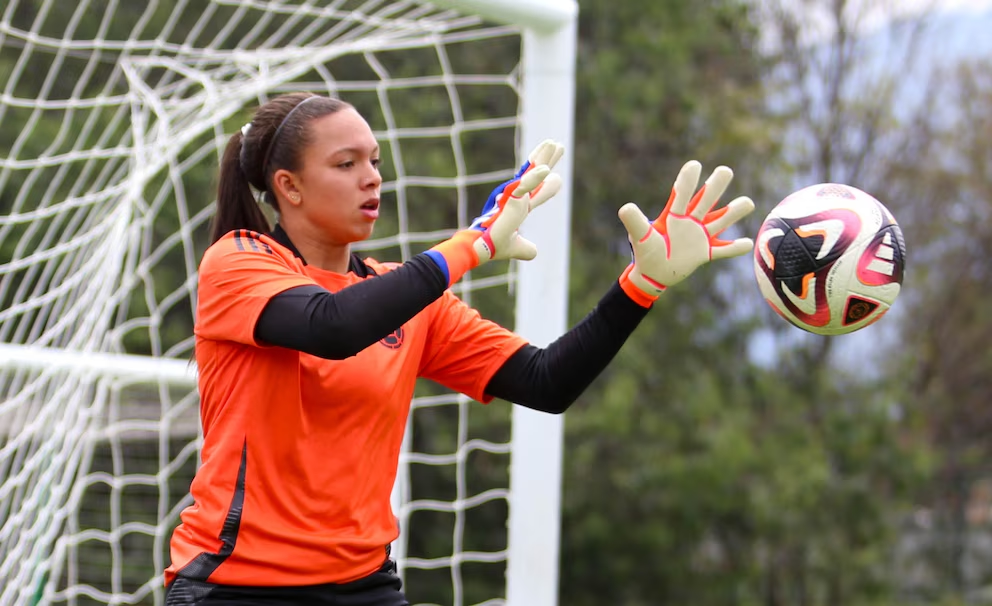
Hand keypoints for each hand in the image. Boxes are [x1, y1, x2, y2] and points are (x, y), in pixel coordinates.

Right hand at [427, 140, 564, 285]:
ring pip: (532, 173)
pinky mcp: (510, 199)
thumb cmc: (493, 244)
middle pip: (536, 174)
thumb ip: (525, 248)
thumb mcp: (516, 246)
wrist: (481, 248)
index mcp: (519, 206)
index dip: (548, 185)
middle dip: (547, 159)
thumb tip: (534, 252)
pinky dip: (535, 178)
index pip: (536, 191)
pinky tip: (547, 170)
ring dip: (543, 157)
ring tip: (554, 144)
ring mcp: (514, 196)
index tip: (557, 177)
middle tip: (557, 146)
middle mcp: (518, 197)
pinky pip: (524, 186)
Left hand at [618, 160, 753, 304]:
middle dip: (715, 186)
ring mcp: (700, 236)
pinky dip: (734, 248)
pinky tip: (748, 243)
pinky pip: (723, 250)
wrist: (653, 273)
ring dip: (734, 212)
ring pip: (720, 220)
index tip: (694, 165)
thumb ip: (635, 222)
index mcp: (673, 215)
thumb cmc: (645, 252)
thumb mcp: (639, 237)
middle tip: (725, 171)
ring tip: (747, 202)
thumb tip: (625, 207)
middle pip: (706, 200)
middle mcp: (690, 221)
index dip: (687, 181)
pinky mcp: (705, 253)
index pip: (681, 194)